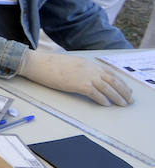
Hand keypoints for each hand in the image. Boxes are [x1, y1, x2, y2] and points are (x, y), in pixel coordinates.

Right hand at [18, 51, 132, 105]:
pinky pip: (96, 94)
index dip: (121, 82)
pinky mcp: (79, 84)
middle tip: (129, 99)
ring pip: (108, 88)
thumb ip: (81, 69)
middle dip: (124, 91)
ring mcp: (85, 76)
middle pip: (113, 80)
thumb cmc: (49, 64)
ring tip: (123, 104)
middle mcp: (90, 68)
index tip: (126, 89)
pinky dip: (103, 100)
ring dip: (118, 97)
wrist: (36, 63)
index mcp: (87, 63)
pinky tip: (107, 104)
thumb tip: (88, 78)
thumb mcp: (70, 63)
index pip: (110, 73)